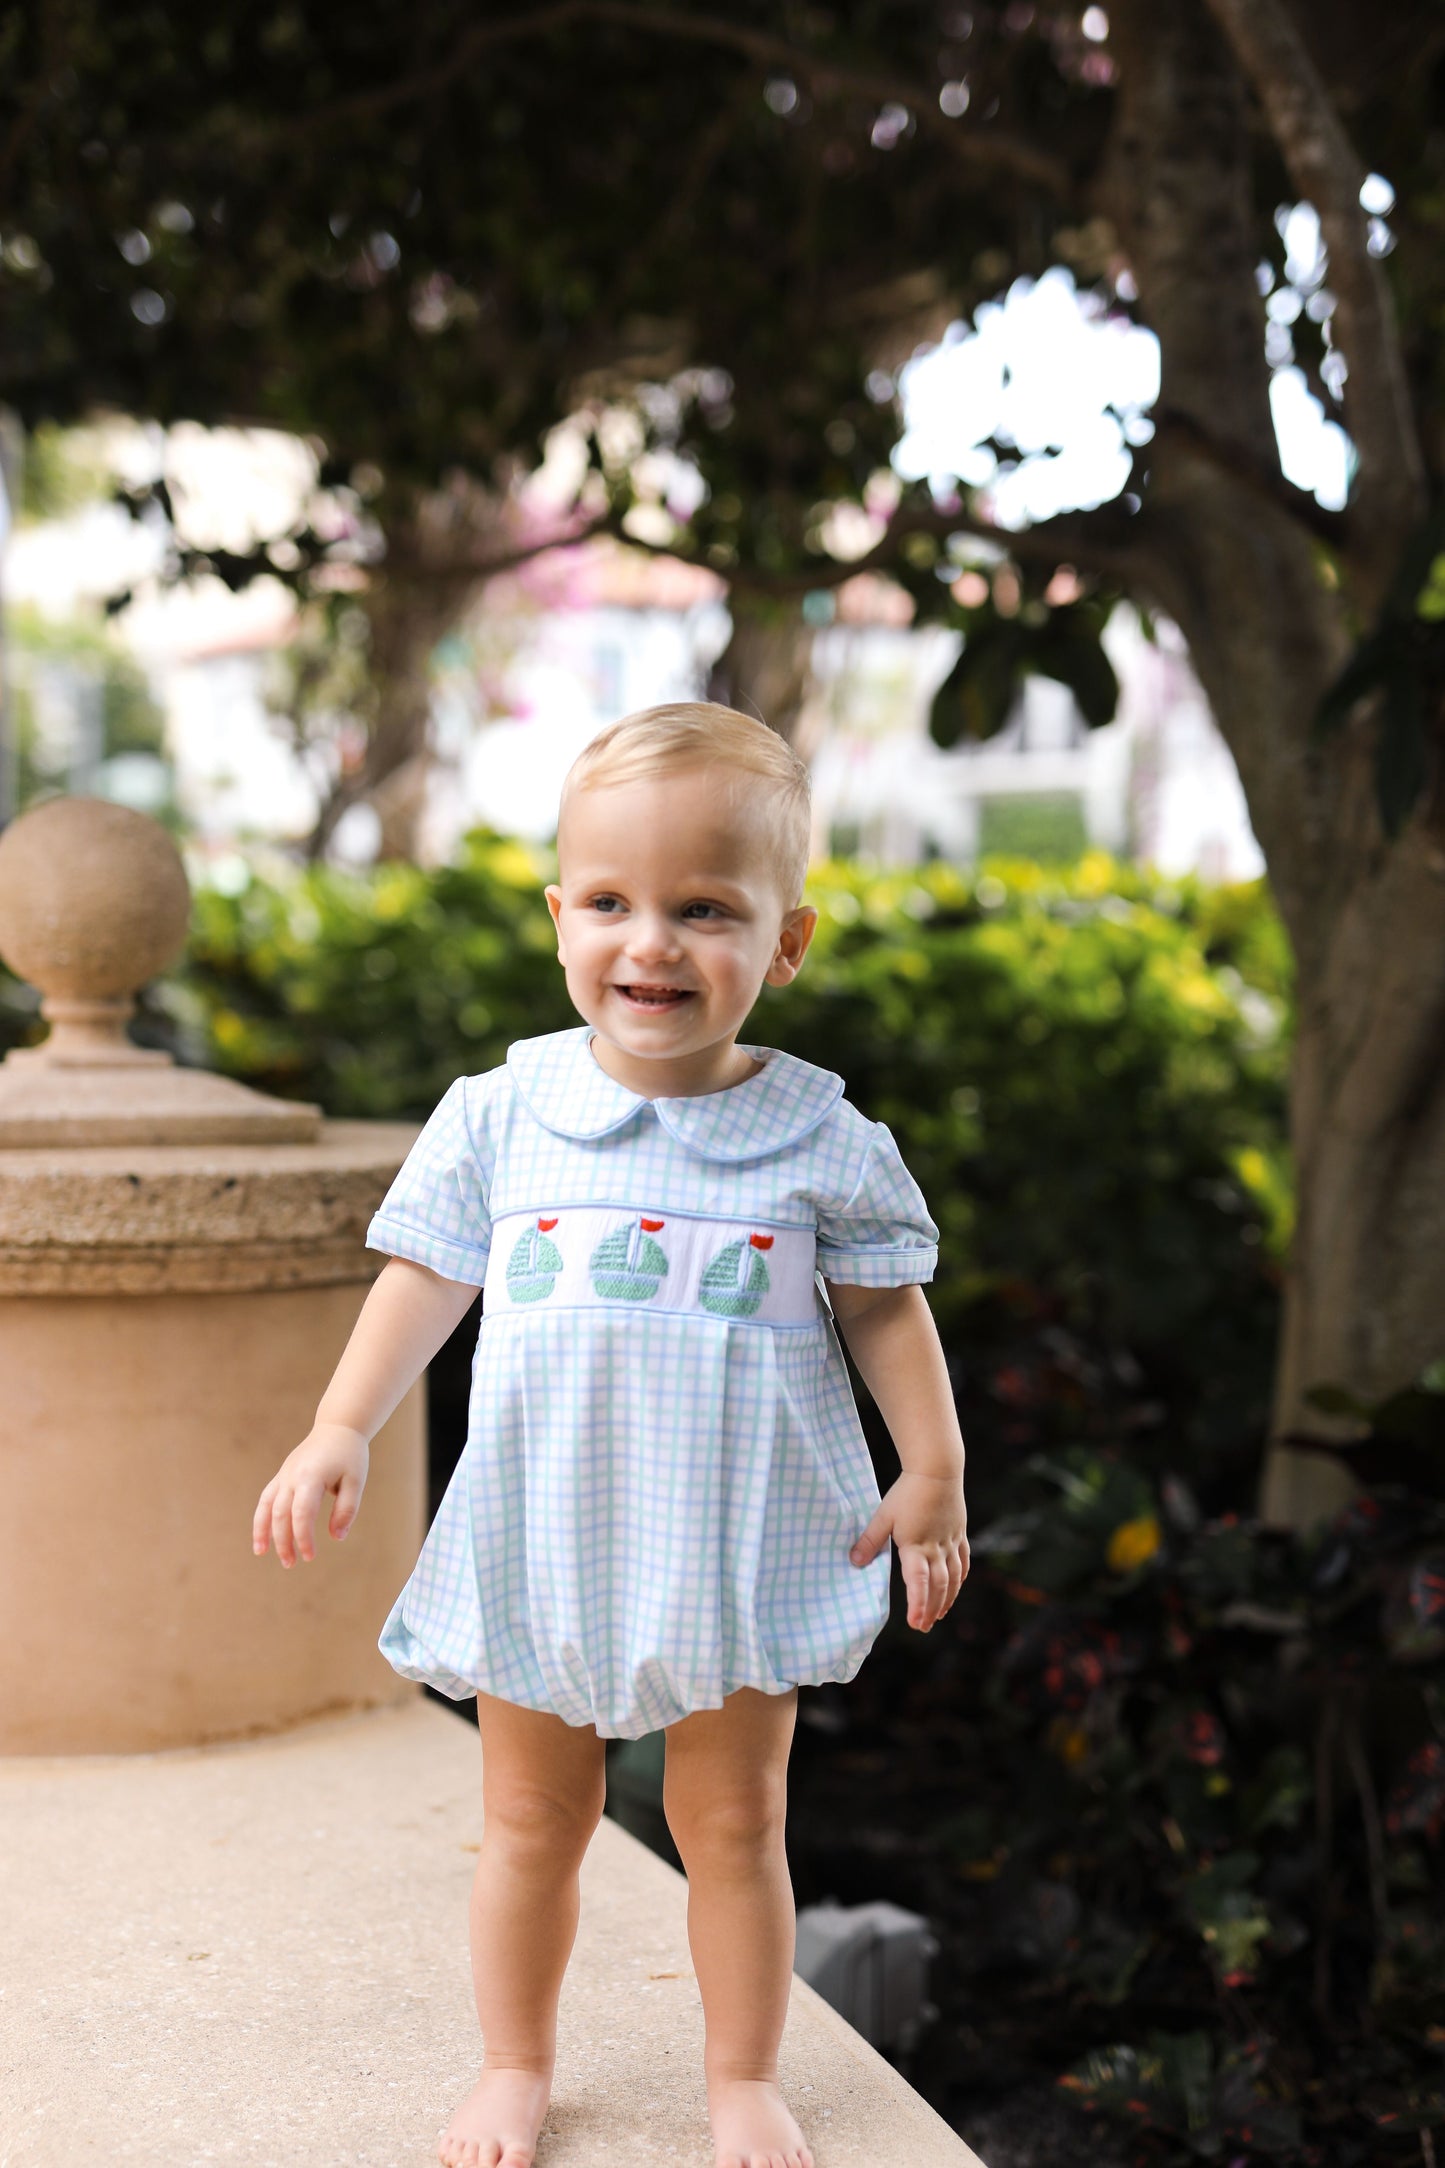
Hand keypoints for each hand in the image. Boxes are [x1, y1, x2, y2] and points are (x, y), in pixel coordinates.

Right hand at [252, 1423, 368, 1567]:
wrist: (337, 1427)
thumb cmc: (349, 1455)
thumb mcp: (356, 1481)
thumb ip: (347, 1510)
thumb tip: (336, 1538)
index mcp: (311, 1476)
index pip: (301, 1513)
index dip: (304, 1537)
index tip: (310, 1556)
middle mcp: (292, 1476)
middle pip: (280, 1514)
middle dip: (283, 1541)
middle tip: (291, 1564)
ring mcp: (284, 1475)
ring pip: (266, 1506)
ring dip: (263, 1531)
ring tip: (261, 1553)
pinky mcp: (282, 1476)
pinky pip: (266, 1499)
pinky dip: (260, 1518)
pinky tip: (262, 1536)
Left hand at [849, 1471, 969, 1631]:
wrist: (937, 1470)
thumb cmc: (907, 1492)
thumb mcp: (883, 1516)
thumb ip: (870, 1541)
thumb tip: (854, 1562)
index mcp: (916, 1546)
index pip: (918, 1581)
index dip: (918, 1604)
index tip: (915, 1623)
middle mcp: (937, 1548)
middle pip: (938, 1586)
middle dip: (931, 1609)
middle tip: (923, 1627)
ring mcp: (951, 1542)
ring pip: (954, 1578)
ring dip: (947, 1599)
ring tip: (939, 1615)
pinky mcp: (959, 1535)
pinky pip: (963, 1562)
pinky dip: (960, 1579)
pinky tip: (955, 1587)